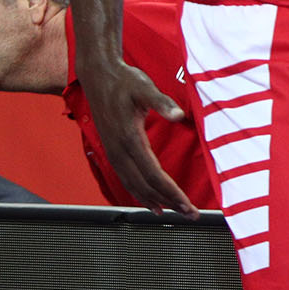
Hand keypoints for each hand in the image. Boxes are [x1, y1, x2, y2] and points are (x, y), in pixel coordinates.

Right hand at [75, 55, 194, 215]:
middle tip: (190, 214)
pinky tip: (149, 200)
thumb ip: (162, 102)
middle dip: (169, 202)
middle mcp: (119, 150)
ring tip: (172, 213)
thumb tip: (178, 115)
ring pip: (133, 185)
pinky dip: (139, 192)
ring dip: (154, 201)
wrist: (98, 75)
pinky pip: (126, 178)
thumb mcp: (145, 87)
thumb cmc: (124, 80)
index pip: (154, 174)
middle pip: (145, 186)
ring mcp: (113, 151)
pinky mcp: (112, 149)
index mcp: (129, 138)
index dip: (172, 192)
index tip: (188, 205)